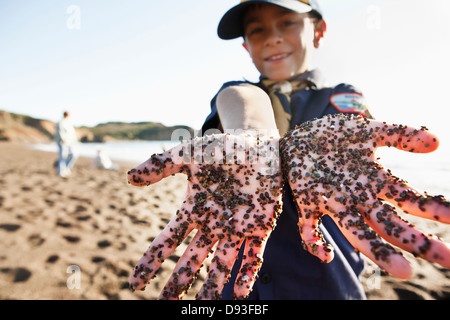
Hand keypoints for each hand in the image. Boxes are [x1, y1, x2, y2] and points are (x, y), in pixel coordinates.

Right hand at [128, 133, 281, 298]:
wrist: (257, 144)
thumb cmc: (222, 148)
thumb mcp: (188, 154)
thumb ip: (161, 165)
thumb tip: (128, 178)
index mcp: (194, 210)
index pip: (168, 241)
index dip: (151, 261)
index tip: (134, 283)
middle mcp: (212, 225)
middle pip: (191, 260)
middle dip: (177, 283)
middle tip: (163, 305)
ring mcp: (235, 228)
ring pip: (221, 265)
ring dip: (211, 287)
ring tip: (201, 309)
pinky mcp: (258, 227)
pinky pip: (252, 256)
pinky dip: (246, 275)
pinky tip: (238, 294)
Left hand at [280, 114, 449, 278]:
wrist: (298, 140)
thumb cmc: (334, 137)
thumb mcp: (369, 131)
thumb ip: (400, 134)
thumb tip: (438, 142)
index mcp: (374, 182)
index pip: (409, 199)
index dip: (433, 210)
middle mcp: (357, 198)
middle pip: (389, 224)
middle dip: (416, 240)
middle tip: (447, 258)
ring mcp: (332, 202)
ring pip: (357, 231)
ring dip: (377, 249)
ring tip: (403, 269)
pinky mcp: (307, 203)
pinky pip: (310, 228)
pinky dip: (315, 242)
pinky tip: (325, 255)